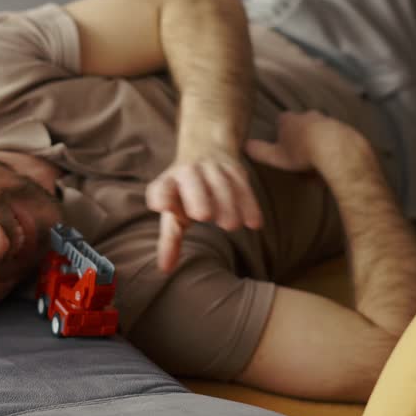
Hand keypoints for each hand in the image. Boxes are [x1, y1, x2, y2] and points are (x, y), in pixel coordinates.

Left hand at [147, 148, 262, 273]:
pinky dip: (250, 203)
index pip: (160, 188)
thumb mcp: (175, 209)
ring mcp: (212, 166)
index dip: (160, 195)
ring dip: (227, 202)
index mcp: (169, 182)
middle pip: (191, 179)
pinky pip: (243, 184)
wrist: (206, 145)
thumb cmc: (185, 189)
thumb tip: (165, 269)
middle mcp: (187, 171)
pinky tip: (255, 223)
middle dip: (197, 195)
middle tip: (204, 217)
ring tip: (231, 226)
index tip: (161, 206)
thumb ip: (170, 239)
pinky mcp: (234, 166)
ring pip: (221, 182)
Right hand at [245, 110, 356, 172]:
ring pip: (317, 129)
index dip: (281, 132)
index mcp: (289, 119)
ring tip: (316, 160)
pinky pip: (333, 136)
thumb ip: (259, 151)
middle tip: (299, 155)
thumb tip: (243, 146)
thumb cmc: (303, 153)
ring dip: (316, 140)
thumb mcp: (276, 157)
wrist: (336, 149)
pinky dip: (331, 145)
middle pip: (300, 123)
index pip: (281, 120)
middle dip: (299, 136)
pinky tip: (331, 159)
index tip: (282, 145)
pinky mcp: (341, 127)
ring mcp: (325, 119)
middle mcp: (307, 114)